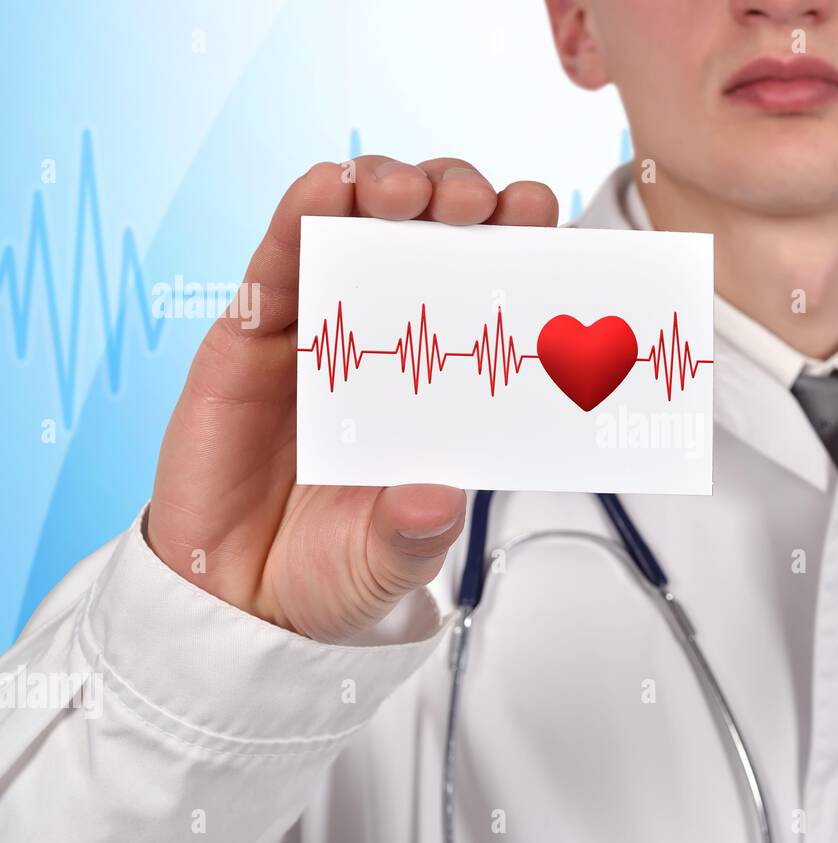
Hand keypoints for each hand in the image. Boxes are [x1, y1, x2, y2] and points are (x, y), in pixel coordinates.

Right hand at [146, 157, 558, 641]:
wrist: (233, 598)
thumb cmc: (327, 569)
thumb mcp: (386, 561)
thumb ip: (413, 535)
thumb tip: (439, 499)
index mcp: (440, 388)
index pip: (490, 296)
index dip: (517, 248)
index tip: (541, 218)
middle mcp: (386, 345)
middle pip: (432, 240)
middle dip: (462, 201)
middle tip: (483, 205)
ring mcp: (319, 331)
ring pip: (357, 229)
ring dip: (388, 188)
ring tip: (411, 194)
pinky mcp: (251, 334)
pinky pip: (275, 259)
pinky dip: (301, 214)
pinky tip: (326, 191)